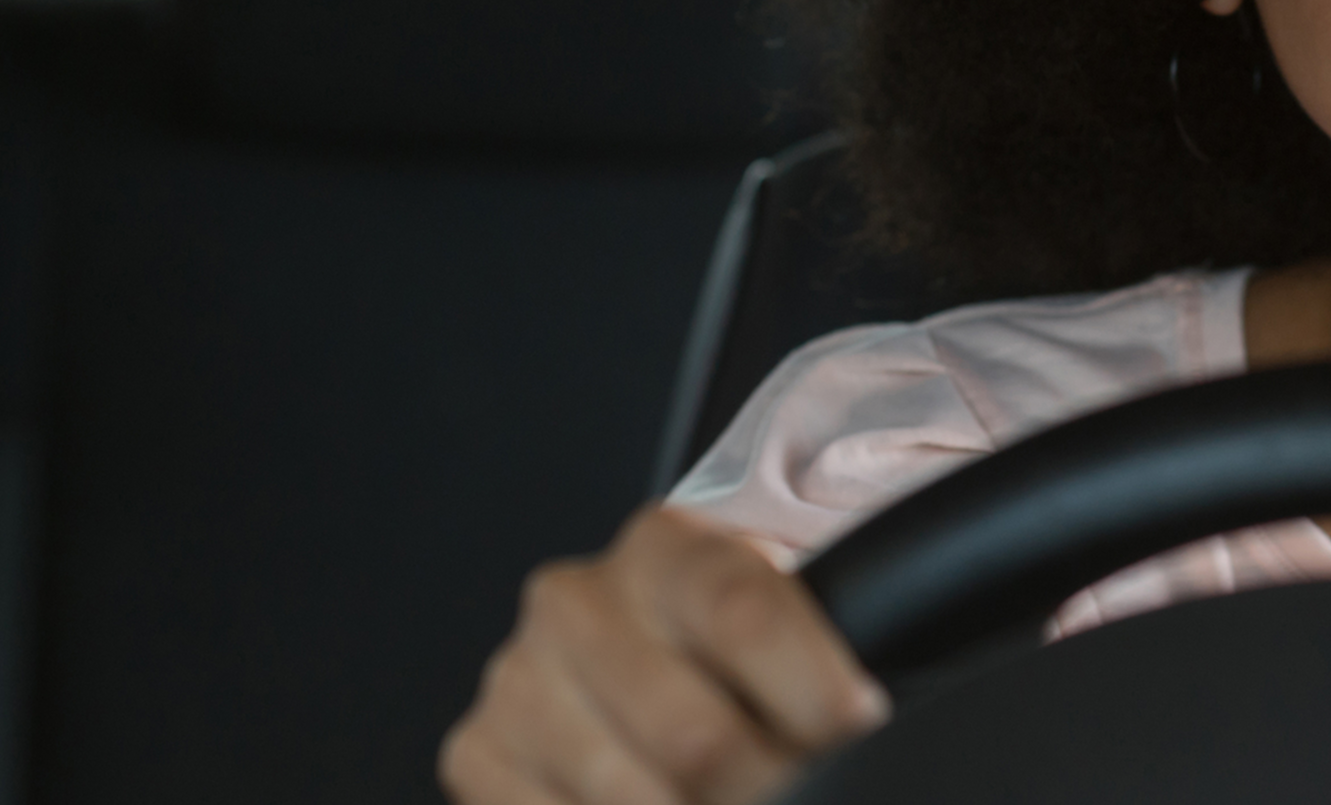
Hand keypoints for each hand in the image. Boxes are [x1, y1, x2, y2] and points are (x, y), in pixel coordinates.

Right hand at [442, 505, 891, 804]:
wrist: (661, 665)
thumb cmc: (736, 654)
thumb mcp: (790, 625)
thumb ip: (818, 664)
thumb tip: (852, 723)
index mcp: (664, 550)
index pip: (744, 617)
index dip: (815, 693)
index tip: (853, 724)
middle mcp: (575, 604)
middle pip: (694, 737)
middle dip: (765, 781)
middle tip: (794, 781)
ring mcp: (517, 681)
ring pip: (635, 798)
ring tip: (728, 796)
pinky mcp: (478, 754)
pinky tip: (660, 800)